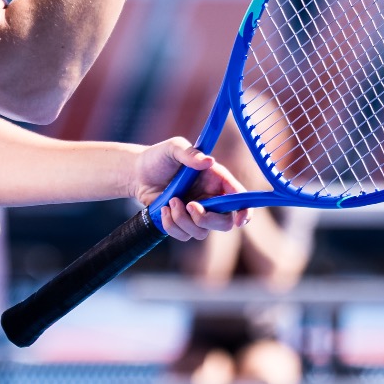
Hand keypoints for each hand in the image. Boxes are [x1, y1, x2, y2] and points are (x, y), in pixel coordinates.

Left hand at [131, 137, 247, 241]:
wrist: (138, 172)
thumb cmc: (159, 157)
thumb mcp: (174, 148)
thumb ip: (190, 153)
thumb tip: (208, 161)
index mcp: (216, 179)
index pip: (239, 197)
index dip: (245, 211)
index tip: (239, 220)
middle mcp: (211, 198)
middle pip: (224, 222)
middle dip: (207, 219)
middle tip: (190, 205)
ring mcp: (197, 213)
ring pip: (202, 232)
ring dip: (184, 220)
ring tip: (170, 201)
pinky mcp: (183, 223)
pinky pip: (184, 235)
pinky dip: (172, 225)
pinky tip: (163, 210)